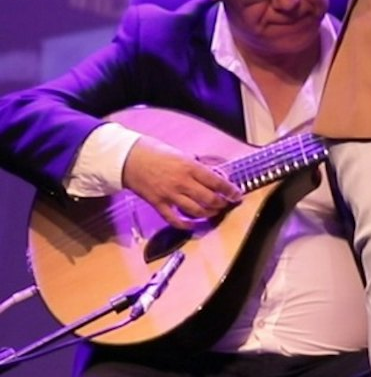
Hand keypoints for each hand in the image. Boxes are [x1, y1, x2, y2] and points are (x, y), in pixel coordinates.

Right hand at [122, 137, 241, 229]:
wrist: (128, 159)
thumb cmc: (154, 151)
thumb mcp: (181, 153)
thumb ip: (196, 164)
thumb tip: (212, 172)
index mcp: (189, 167)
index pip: (216, 182)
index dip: (230, 190)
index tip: (237, 194)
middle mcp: (182, 182)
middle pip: (209, 199)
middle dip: (222, 203)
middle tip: (227, 203)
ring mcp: (170, 195)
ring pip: (195, 211)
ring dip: (208, 214)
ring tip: (214, 212)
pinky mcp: (158, 204)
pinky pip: (174, 219)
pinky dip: (186, 224)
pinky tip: (194, 225)